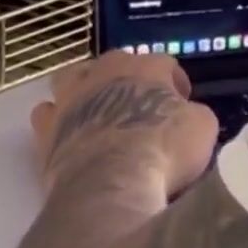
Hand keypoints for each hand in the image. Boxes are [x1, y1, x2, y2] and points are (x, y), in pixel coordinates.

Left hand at [31, 53, 219, 199]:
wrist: (110, 184)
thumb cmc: (163, 152)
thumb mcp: (202, 129)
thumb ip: (193, 113)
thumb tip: (185, 115)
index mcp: (145, 68)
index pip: (164, 63)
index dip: (174, 82)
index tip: (180, 101)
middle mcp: (103, 73)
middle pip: (115, 63)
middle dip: (128, 79)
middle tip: (139, 105)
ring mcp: (69, 97)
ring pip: (72, 78)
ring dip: (85, 88)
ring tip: (96, 110)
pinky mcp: (45, 127)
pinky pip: (47, 113)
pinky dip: (57, 120)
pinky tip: (67, 134)